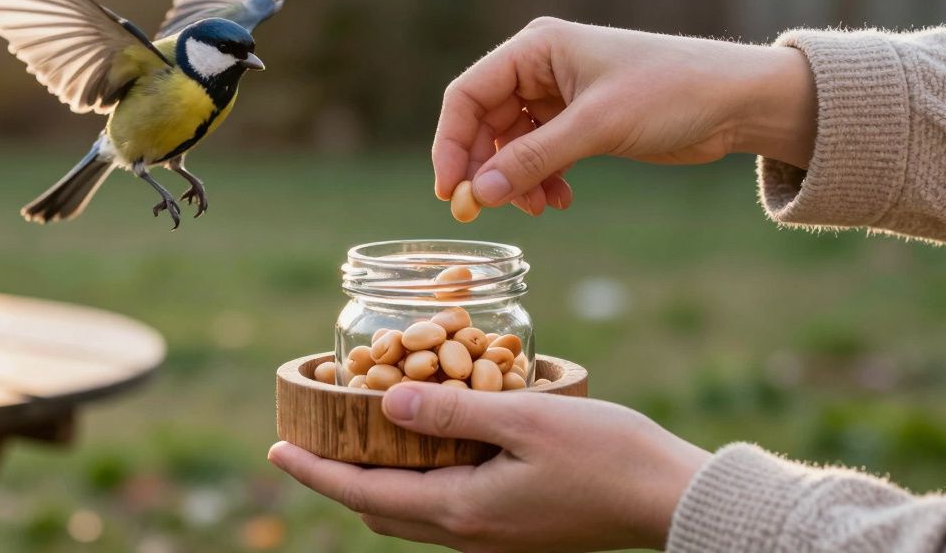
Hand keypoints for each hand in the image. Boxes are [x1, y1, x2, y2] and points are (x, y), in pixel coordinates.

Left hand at [268, 383, 709, 551]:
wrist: (671, 499)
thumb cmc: (607, 454)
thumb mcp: (526, 419)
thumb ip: (452, 411)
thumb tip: (384, 406)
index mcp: (460, 509)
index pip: (361, 494)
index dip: (313, 472)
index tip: (274, 451)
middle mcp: (468, 533)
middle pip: (376, 509)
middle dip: (334, 479)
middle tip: (309, 440)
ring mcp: (490, 538)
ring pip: (408, 514)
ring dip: (373, 482)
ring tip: (353, 440)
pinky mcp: (512, 531)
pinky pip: (441, 511)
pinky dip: (413, 482)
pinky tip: (420, 449)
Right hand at [432, 17, 816, 212]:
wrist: (738, 100)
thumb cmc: (672, 91)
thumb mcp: (597, 126)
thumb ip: (533, 159)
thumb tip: (479, 193)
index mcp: (536, 48)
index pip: (468, 95)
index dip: (451, 143)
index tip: (449, 191)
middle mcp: (540, 68)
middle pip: (484, 123)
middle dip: (484, 169)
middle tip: (483, 211)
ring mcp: (559, 96)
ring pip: (511, 145)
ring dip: (515, 180)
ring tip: (539, 207)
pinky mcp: (580, 122)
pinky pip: (539, 155)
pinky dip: (541, 180)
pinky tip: (559, 200)